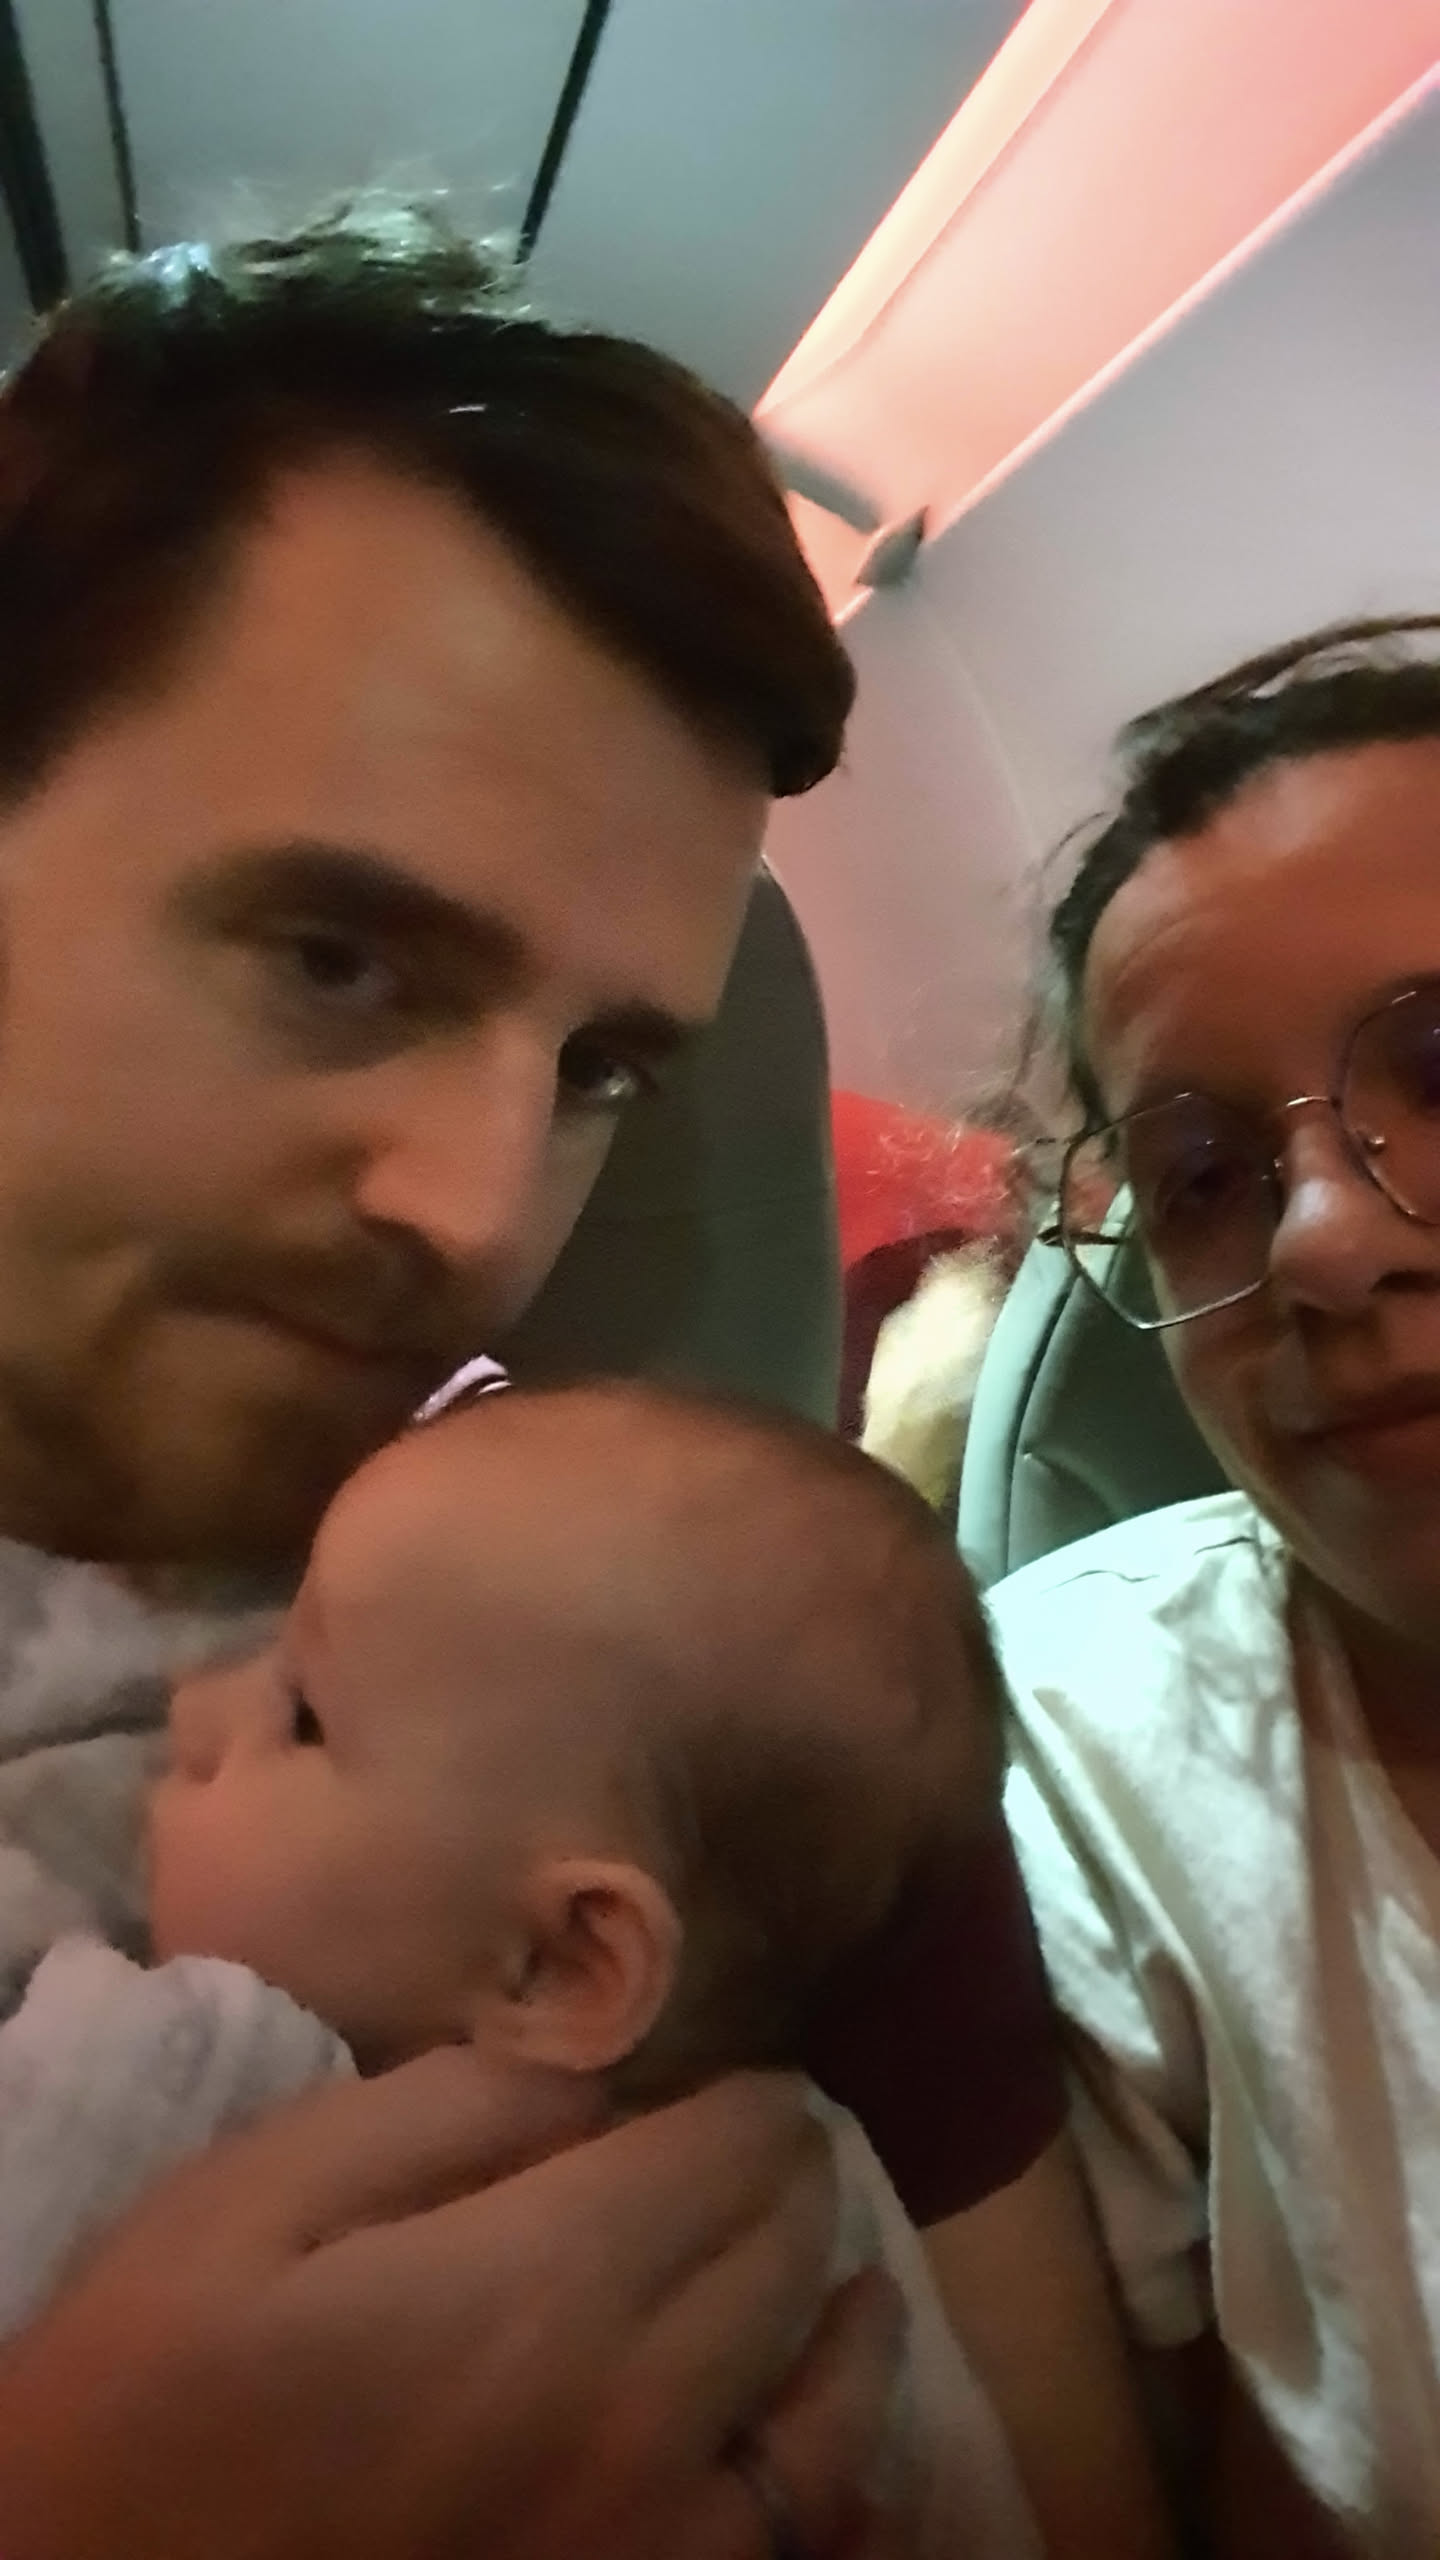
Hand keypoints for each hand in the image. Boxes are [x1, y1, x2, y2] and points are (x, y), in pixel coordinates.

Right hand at [0, 2051, 906, 2557]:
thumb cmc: (151, 2398)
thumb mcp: (254, 2198)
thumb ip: (446, 2111)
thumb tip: (597, 2079)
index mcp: (547, 2290)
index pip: (732, 2146)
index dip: (744, 2092)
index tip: (732, 2072)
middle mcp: (641, 2423)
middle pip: (787, 2253)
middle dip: (787, 2175)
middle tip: (764, 2144)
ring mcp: (653, 2550)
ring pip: (832, 2405)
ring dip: (841, 2312)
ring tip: (837, 2265)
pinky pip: (795, 2545)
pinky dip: (835, 2471)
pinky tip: (828, 2431)